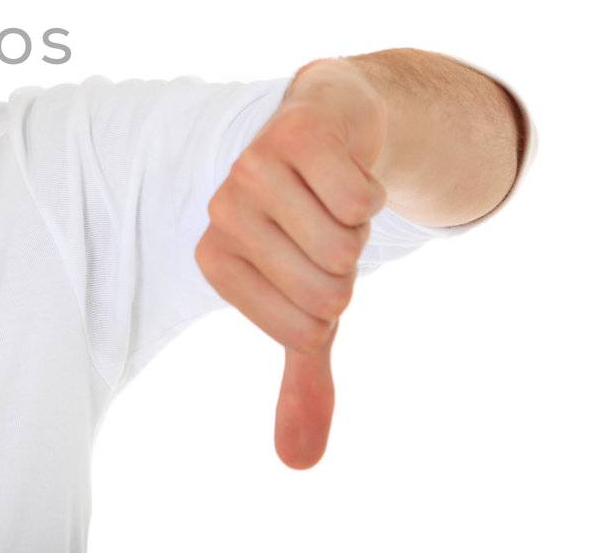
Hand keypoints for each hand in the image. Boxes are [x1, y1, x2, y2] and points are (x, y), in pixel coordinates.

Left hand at [194, 58, 388, 468]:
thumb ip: (302, 380)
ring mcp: (251, 167)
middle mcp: (222, 212)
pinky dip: (372, 186)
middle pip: (330, 288)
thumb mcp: (307, 307)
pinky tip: (344, 165)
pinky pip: (361, 194)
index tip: (312, 267)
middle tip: (326, 229)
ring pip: (347, 241)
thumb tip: (297, 463)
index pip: (303, 328)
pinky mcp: (293, 131)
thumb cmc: (307, 224)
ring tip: (331, 199)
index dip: (331, 305)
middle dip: (348, 266)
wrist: (326, 126)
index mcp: (216, 260)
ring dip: (360, 225)